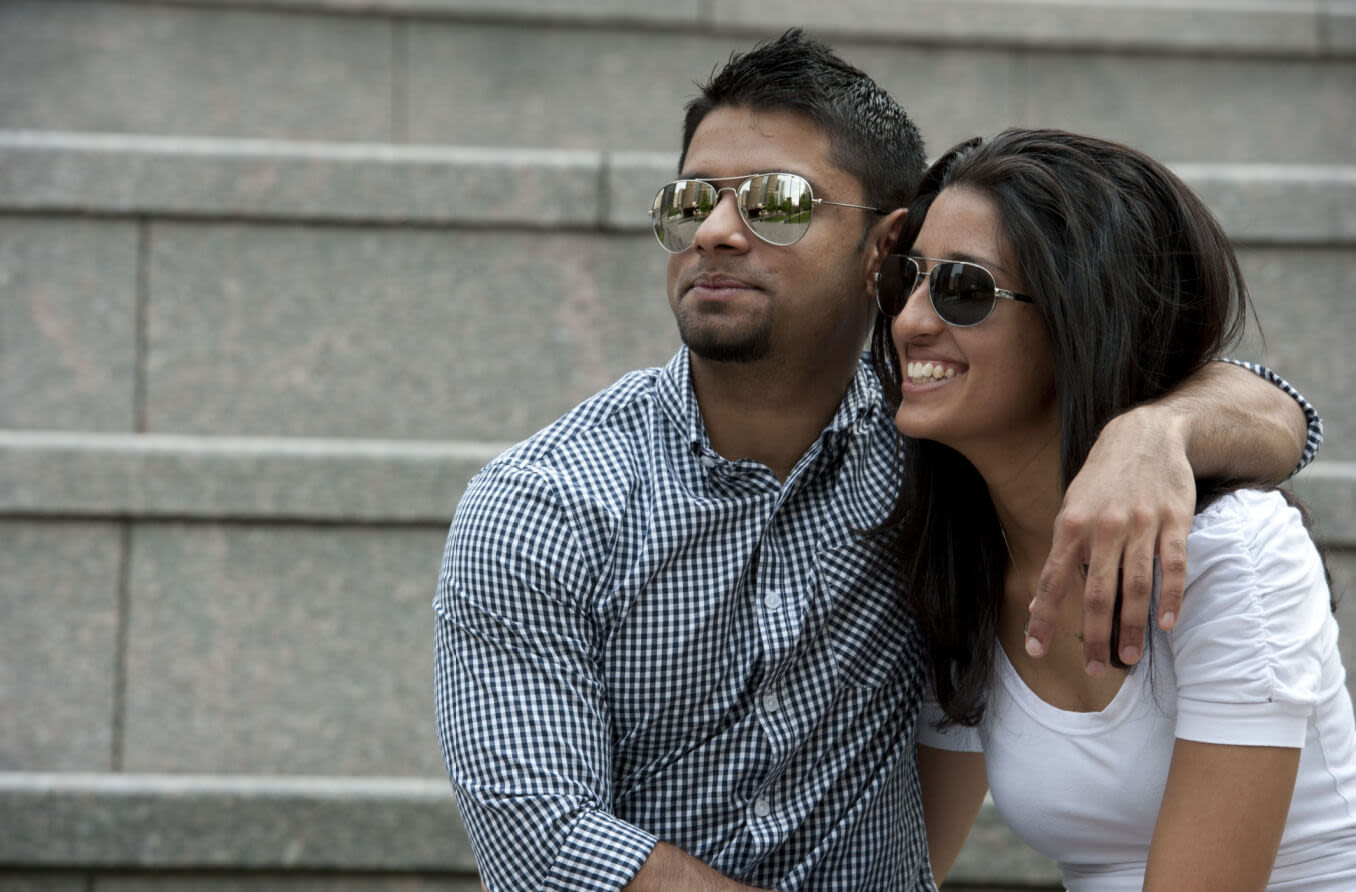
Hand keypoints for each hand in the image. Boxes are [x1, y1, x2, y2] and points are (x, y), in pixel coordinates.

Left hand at [1025, 405, 1194, 674]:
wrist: (1147, 433)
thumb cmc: (1103, 478)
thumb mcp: (1072, 507)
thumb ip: (1062, 552)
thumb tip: (1041, 600)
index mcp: (1071, 525)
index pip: (1052, 580)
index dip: (1043, 617)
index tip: (1035, 649)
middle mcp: (1103, 527)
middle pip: (1095, 593)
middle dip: (1092, 635)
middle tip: (1092, 670)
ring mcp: (1141, 525)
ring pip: (1135, 586)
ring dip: (1131, 627)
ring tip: (1128, 658)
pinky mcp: (1174, 521)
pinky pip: (1173, 566)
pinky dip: (1170, 598)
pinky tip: (1166, 624)